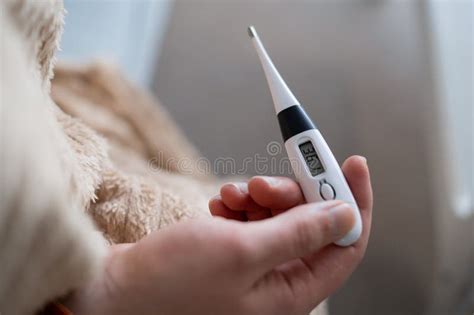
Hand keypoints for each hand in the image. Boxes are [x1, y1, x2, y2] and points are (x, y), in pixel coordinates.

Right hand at [65, 156, 371, 314]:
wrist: (118, 289)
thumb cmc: (172, 280)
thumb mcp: (242, 250)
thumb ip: (299, 232)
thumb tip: (345, 214)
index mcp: (291, 294)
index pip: (345, 244)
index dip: (353, 201)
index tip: (351, 162)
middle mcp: (278, 284)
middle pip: (310, 226)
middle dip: (291, 195)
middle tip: (260, 183)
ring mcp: (255, 269)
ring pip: (280, 218)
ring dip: (260, 198)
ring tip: (230, 195)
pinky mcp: (234, 255)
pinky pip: (253, 221)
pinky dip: (241, 206)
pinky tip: (219, 205)